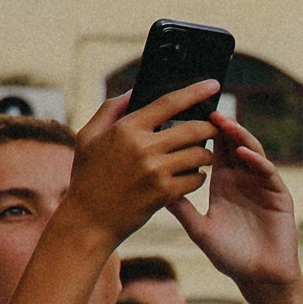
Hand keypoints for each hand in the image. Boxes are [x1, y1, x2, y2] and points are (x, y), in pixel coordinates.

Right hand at [59, 87, 220, 249]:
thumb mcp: (88, 136)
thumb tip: (134, 92)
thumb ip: (111, 110)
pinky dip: (198, 177)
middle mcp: (144, 147)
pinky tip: (190, 177)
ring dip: (205, 155)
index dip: (195, 92)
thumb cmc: (88, 175)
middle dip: (209, 128)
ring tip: (200, 155)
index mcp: (127, 128)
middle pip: (193, 129)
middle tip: (214, 128)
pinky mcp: (165, 193)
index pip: (169, 103)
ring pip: (199, 155)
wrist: (90, 219)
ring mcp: (156, 171)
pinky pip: (197, 179)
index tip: (213, 85)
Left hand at [170, 112, 300, 294]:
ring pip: (250, 150)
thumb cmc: (230, 256)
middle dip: (218, 124)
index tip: (182, 115)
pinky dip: (256, 160)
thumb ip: (180, 207)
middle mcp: (242, 179)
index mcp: (222, 183)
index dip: (200, 132)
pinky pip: (267, 171)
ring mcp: (261, 184)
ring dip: (237, 134)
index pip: (211, 149)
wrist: (260, 278)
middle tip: (202, 106)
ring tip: (222, 122)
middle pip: (231, 142)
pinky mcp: (278, 194)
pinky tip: (242, 153)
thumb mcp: (198, 229)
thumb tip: (152, 184)